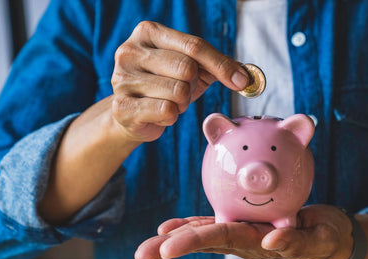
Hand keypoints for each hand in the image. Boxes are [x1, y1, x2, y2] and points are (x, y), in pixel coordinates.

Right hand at [110, 21, 248, 141]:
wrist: (131, 115)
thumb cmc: (165, 86)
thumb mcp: (192, 69)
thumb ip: (218, 65)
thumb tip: (246, 76)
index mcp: (148, 32)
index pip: (195, 46)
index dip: (221, 65)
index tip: (241, 81)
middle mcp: (130, 51)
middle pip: (186, 68)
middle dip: (192, 85)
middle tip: (182, 91)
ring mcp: (121, 78)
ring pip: (177, 91)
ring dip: (181, 103)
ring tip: (168, 102)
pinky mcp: (121, 106)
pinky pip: (166, 111)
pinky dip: (171, 117)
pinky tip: (159, 114)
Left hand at [134, 205, 353, 258]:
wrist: (328, 236)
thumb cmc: (326, 237)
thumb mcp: (318, 240)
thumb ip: (296, 242)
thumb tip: (270, 242)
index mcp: (257, 243)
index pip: (221, 240)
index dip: (192, 241)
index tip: (165, 249)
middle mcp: (244, 241)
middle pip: (203, 240)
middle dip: (171, 246)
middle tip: (141, 254)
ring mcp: (242, 235)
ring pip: (204, 234)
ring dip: (175, 238)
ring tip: (149, 242)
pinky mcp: (244, 226)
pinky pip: (214, 225)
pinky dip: (192, 225)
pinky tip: (171, 227)